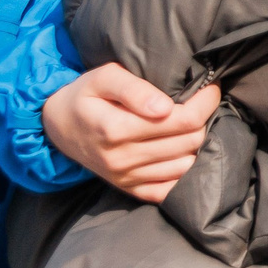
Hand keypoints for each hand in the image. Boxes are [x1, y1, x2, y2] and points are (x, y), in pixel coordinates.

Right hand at [43, 65, 219, 202]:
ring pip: (187, 164)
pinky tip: (183, 151)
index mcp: (115, 129)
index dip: (205, 102)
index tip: (210, 88)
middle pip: (190, 141)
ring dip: (197, 144)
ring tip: (189, 125)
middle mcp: (121, 159)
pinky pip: (171, 189)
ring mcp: (126, 178)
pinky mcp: (130, 189)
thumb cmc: (85, 96)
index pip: (183, 120)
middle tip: (200, 104)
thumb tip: (164, 107)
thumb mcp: (102, 78)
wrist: (58, 127)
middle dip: (203, 119)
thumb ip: (134, 88)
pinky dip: (185, 171)